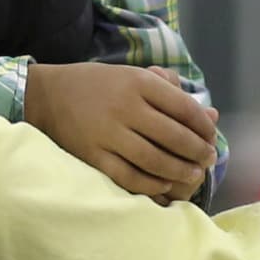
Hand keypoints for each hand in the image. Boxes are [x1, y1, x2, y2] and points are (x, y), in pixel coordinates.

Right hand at [26, 62, 218, 201]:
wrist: (48, 96)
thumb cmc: (100, 86)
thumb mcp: (134, 75)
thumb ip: (171, 91)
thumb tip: (210, 116)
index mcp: (139, 82)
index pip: (185, 108)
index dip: (204, 127)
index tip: (211, 136)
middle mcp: (125, 107)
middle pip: (175, 136)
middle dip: (198, 151)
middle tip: (209, 159)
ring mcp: (108, 134)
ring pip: (155, 160)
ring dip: (181, 171)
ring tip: (194, 174)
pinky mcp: (93, 156)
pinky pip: (129, 177)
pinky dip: (152, 184)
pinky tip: (165, 183)